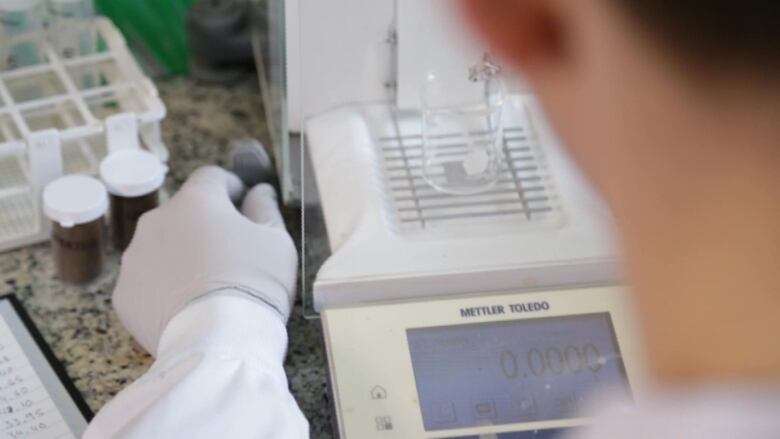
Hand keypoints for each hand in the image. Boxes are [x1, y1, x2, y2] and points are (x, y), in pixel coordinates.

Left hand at [112, 166, 297, 354]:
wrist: (218, 341)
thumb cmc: (253, 283)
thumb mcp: (276, 241)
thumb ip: (265, 208)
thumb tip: (258, 191)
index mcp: (196, 202)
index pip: (212, 177)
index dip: (231, 188)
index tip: (244, 206)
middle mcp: (156, 221)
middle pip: (184, 214)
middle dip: (205, 226)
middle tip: (231, 255)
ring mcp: (135, 258)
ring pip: (162, 247)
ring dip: (182, 256)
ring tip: (208, 286)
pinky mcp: (124, 294)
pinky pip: (148, 282)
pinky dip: (165, 288)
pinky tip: (188, 307)